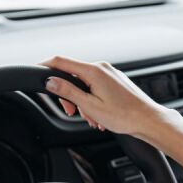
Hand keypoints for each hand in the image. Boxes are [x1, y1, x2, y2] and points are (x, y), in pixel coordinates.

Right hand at [40, 56, 169, 135]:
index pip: (61, 62)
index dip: (45, 66)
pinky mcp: (114, 81)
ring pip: (84, 84)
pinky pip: (95, 87)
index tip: (35, 71)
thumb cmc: (124, 116)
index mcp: (93, 71)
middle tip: (72, 112)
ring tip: (92, 119)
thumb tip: (51, 81)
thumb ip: (68, 92)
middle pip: (72, 75)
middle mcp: (101, 68)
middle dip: (68, 95)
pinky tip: (99, 116)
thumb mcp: (90, 106)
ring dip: (82, 102)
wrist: (147, 120)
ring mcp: (109, 74)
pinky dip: (92, 101)